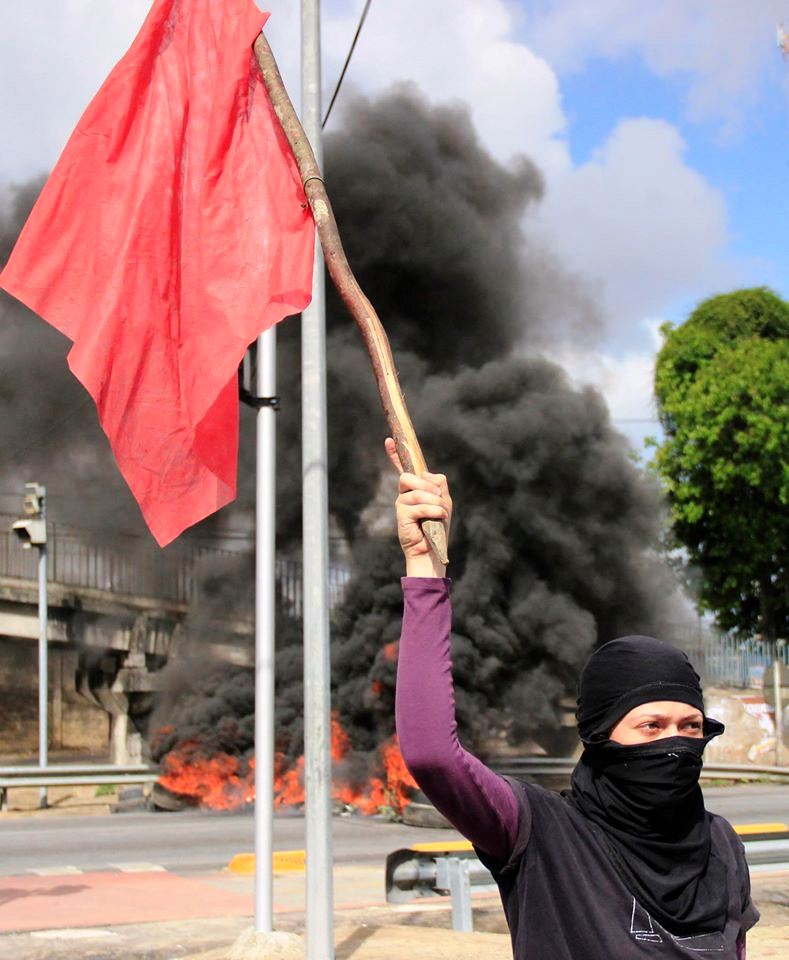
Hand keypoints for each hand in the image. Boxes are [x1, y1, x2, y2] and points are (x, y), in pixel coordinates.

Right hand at [385, 438, 451, 577]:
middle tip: (438, 500)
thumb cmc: (437, 527)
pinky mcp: (401, 516)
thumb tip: (427, 475)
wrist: (432, 550)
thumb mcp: (444, 502)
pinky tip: (439, 517)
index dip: (394, 454)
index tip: (389, 440)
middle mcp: (404, 495)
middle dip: (428, 487)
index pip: (402, 468)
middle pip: (410, 477)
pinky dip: (434, 511)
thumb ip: (438, 485)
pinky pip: (419, 506)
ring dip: (435, 503)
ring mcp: (401, 505)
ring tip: (441, 513)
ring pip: (418, 492)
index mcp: (414, 489)